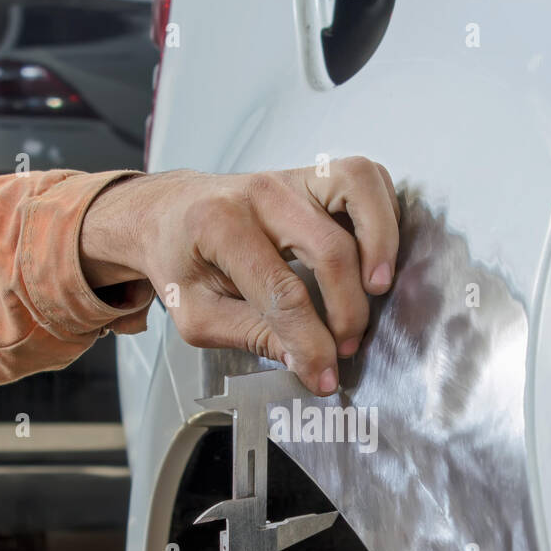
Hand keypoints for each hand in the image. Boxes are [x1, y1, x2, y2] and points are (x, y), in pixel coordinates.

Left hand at [80, 158, 399, 395]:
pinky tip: (375, 253)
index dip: (310, 343)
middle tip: (345, 345)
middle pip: (329, 248)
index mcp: (218, 227)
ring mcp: (290, 176)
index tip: (324, 375)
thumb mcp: (196, 314)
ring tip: (378, 287)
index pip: (282, 293)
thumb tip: (306, 361)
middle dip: (348, 309)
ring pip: (358, 188)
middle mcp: (260, 194)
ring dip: (381, 241)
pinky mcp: (313, 174)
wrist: (167, 213)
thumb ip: (250, 336)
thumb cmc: (180, 261)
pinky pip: (365, 178)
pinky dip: (383, 213)